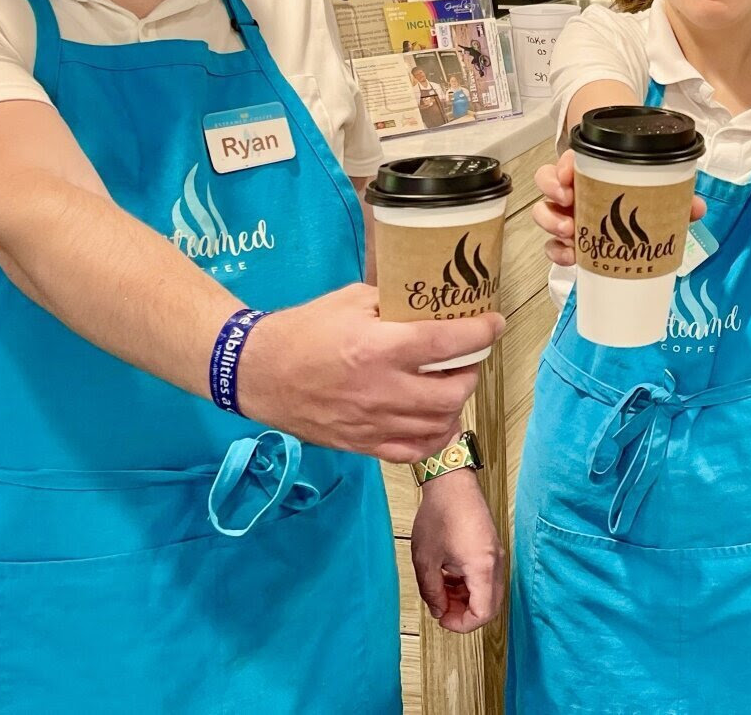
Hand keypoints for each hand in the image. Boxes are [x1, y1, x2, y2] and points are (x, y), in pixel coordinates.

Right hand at [234, 283, 502, 462]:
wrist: (257, 372)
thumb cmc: (304, 329)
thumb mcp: (351, 299)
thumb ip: (395, 302)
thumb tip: (435, 300)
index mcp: (378, 348)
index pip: (448, 344)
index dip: (481, 333)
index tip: (493, 323)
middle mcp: (381, 390)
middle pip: (453, 392)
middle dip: (471, 372)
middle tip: (467, 357)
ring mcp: (373, 423)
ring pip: (440, 424)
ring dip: (456, 403)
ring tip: (450, 384)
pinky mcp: (363, 444)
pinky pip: (415, 450)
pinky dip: (435, 436)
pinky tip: (435, 418)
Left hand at [410, 468, 504, 631]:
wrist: (452, 483)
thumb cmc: (439, 515)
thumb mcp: (426, 559)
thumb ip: (431, 591)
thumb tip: (438, 610)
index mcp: (482, 567)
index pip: (483, 613)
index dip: (462, 624)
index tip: (442, 620)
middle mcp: (496, 563)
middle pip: (490, 605)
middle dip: (464, 613)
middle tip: (441, 608)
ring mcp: (496, 554)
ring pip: (488, 592)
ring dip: (466, 599)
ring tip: (441, 590)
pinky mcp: (492, 547)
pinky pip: (486, 577)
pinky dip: (470, 585)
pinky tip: (449, 576)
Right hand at [532, 150, 705, 266]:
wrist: (628, 213)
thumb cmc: (639, 197)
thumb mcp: (658, 194)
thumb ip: (676, 199)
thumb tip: (696, 208)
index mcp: (591, 171)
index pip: (568, 159)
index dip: (563, 165)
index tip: (568, 175)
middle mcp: (574, 189)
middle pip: (547, 182)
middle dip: (553, 193)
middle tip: (568, 205)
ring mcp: (566, 213)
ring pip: (543, 211)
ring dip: (551, 222)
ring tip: (569, 232)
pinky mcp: (566, 239)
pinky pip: (551, 244)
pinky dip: (556, 251)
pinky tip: (570, 257)